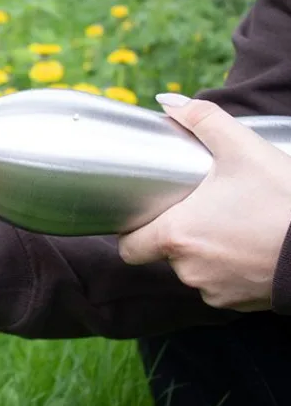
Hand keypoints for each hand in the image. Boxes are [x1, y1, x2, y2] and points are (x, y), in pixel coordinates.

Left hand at [118, 94, 290, 312]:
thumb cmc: (283, 199)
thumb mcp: (242, 148)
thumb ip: (201, 119)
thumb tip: (169, 102)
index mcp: (176, 236)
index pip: (129, 248)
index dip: (132, 232)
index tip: (145, 216)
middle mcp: (188, 269)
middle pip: (164, 254)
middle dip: (177, 234)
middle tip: (201, 210)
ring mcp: (214, 291)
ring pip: (193, 270)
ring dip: (203, 252)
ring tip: (229, 226)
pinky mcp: (238, 304)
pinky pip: (220, 286)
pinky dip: (227, 269)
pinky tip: (246, 247)